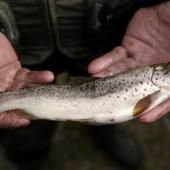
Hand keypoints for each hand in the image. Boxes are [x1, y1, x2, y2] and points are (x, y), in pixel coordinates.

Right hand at [0, 33, 53, 127]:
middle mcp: (2, 92)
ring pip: (27, 90)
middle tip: (43, 107)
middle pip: (17, 104)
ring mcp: (10, 82)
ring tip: (48, 86)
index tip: (23, 121)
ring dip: (39, 90)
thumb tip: (1, 108)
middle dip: (31, 106)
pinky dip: (40, 77)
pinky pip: (30, 77)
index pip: (0, 115)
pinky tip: (48, 77)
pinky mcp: (18, 72)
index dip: (10, 120)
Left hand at [88, 2, 169, 122]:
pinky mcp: (128, 47)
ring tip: (96, 82)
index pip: (160, 96)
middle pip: (133, 86)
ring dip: (107, 77)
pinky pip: (115, 56)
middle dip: (120, 93)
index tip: (144, 117)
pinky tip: (94, 69)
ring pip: (120, 71)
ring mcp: (138, 59)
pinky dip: (104, 62)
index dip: (153, 107)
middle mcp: (150, 71)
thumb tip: (167, 95)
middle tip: (108, 101)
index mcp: (166, 77)